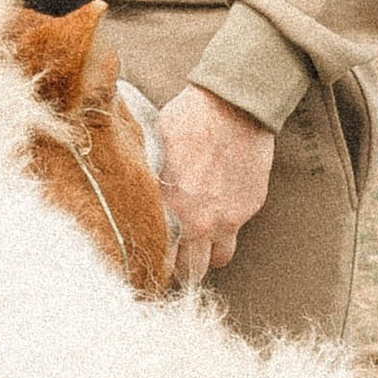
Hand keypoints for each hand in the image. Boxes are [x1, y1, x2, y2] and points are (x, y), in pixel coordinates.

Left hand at [155, 83, 275, 285]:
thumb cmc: (185, 121)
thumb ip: (146, 186)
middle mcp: (198, 223)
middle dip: (182, 267)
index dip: (154, 264)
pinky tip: (219, 204)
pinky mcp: (249, 206)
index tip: (151, 261)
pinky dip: (228, 225)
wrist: (232, 105)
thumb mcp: (151, 151)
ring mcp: (227, 218)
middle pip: (191, 272)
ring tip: (200, 239)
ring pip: (218, 259)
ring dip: (208, 253)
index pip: (158, 261)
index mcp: (166, 210)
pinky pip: (236, 229)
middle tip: (177, 256)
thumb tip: (129, 199)